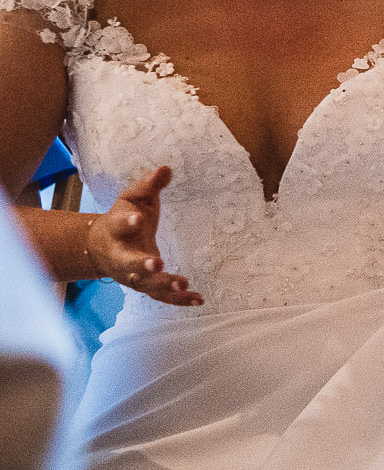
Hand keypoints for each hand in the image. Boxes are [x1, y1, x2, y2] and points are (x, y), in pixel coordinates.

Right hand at [85, 167, 201, 305]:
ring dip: (163, 286)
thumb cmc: (123, 218)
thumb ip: (148, 185)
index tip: (138, 217)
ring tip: (183, 285)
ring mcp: (131, 274)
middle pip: (127, 263)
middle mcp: (121, 255)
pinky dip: (178, 300)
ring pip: (145, 284)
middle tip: (156, 264)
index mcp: (115, 229)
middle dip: (140, 265)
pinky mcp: (145, 286)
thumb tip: (166, 168)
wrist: (99, 247)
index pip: (119, 224)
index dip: (127, 221)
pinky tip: (199, 299)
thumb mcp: (132, 199)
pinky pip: (160, 296)